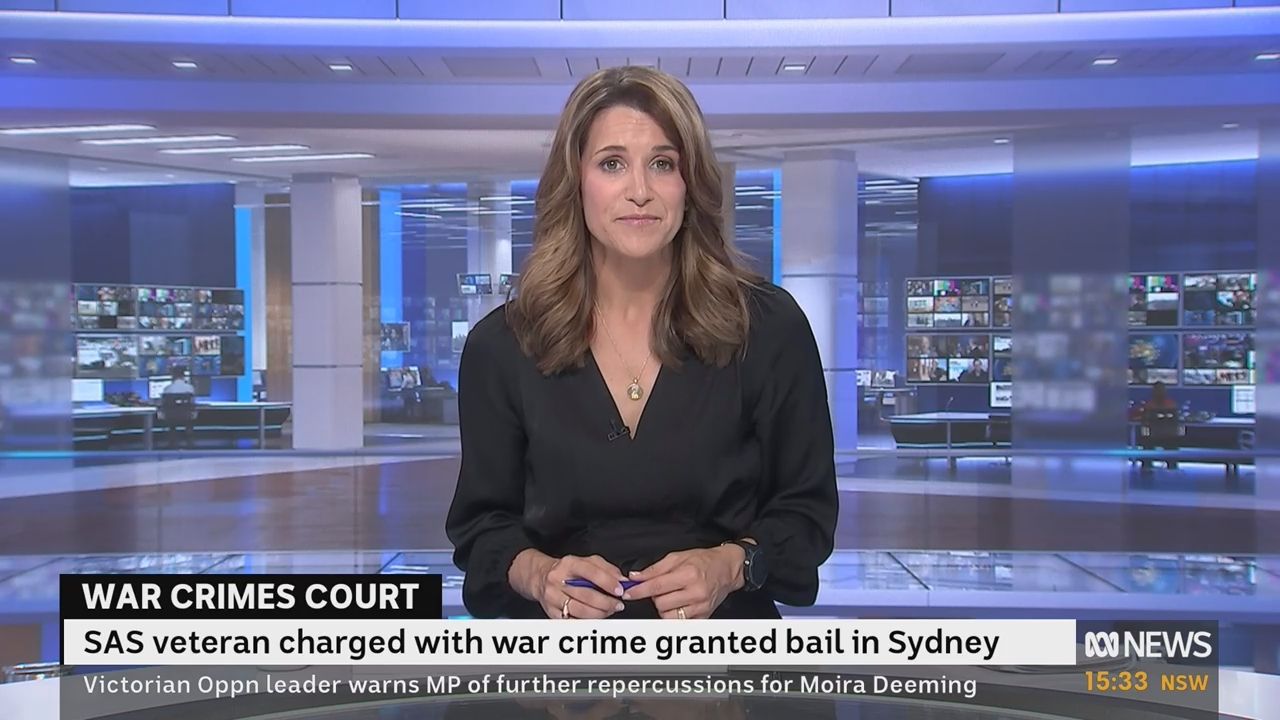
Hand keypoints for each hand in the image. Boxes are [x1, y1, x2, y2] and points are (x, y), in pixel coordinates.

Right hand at [510, 549, 626, 619]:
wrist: (541, 577)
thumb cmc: (567, 570)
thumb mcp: (587, 562)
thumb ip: (607, 569)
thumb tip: (622, 580)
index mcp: (569, 564)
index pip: (590, 572)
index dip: (607, 582)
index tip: (620, 590)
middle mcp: (558, 580)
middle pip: (586, 595)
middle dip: (606, 602)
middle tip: (617, 605)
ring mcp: (553, 597)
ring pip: (579, 610)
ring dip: (599, 613)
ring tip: (608, 611)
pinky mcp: (551, 611)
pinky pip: (572, 621)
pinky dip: (587, 621)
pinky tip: (595, 617)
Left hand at [623, 545, 744, 618]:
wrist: (727, 568)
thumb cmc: (704, 561)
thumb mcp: (677, 557)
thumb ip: (655, 569)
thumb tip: (635, 577)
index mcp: (688, 574)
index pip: (656, 587)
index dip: (639, 591)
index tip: (629, 593)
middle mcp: (696, 592)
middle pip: (660, 604)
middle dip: (655, 597)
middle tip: (660, 589)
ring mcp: (700, 606)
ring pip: (668, 616)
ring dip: (664, 607)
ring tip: (670, 596)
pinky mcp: (703, 616)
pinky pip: (680, 622)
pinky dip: (674, 614)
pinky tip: (678, 604)